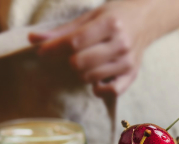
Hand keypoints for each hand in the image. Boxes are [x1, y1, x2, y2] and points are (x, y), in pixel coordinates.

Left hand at [29, 1, 154, 96]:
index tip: (42, 52)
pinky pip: (110, 91)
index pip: (74, 42)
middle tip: (72, 55)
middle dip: (69, 61)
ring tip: (87, 62)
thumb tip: (32, 38)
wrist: (146, 18)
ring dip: (82, 72)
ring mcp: (127, 62)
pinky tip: (95, 79)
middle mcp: (121, 43)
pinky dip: (98, 88)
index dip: (53, 49)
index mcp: (110, 24)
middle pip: (80, 63)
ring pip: (90, 77)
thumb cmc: (113, 17)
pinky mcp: (132, 75)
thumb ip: (62, 31)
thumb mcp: (88, 17)